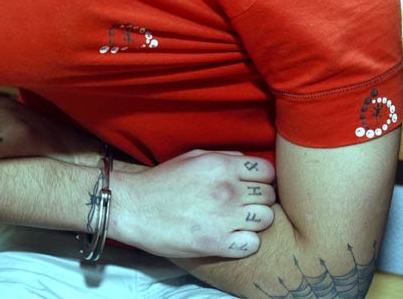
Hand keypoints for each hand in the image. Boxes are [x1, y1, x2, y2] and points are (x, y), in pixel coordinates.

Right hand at [112, 149, 275, 258]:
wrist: (133, 207)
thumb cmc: (161, 182)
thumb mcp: (193, 158)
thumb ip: (224, 158)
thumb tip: (247, 164)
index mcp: (222, 166)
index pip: (267, 172)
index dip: (263, 180)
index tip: (252, 187)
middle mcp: (227, 190)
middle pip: (269, 195)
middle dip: (259, 200)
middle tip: (243, 205)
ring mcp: (224, 217)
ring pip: (266, 219)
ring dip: (255, 221)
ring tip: (238, 221)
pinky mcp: (217, 242)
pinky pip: (253, 243)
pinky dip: (246, 242)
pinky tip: (232, 237)